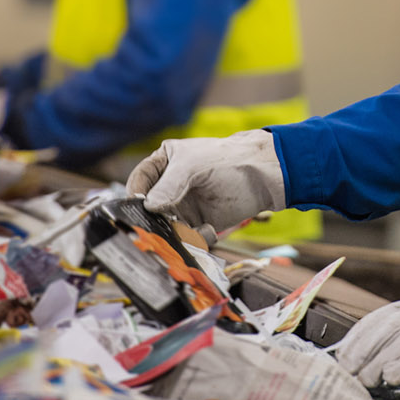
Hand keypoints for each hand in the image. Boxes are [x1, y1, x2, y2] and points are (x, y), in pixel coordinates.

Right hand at [127, 130, 285, 233]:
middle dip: (153, 220)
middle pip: (149, 209)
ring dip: (174, 233)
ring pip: (166, 227)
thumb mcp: (193, 166)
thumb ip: (168, 185)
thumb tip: (148, 206)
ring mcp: (183, 208)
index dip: (136, 194)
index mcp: (164, 163)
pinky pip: (187, 238)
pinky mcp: (198, 224)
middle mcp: (169, 188)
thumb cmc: (226, 160)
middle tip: (159, 226)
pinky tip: (208, 230)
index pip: (140, 181)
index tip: (138, 206)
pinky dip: (194, 239)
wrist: (262, 175)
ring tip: (187, 230)